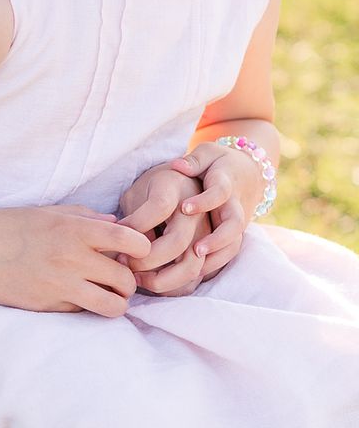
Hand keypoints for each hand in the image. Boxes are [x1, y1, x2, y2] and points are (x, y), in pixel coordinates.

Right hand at [0, 206, 151, 317]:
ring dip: (115, 302)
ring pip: (113, 306)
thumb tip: (119, 225)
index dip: (141, 248)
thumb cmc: (9, 227)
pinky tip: (75, 296)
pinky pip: (85, 312)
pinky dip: (87, 307)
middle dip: (128, 281)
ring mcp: (62, 286)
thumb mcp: (48, 212)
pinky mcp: (51, 307)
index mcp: (74, 229)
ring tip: (106, 294)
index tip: (135, 251)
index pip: (131, 241)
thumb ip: (87, 217)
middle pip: (126, 279)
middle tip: (118, 277)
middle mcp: (72, 258)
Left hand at [117, 163, 205, 296]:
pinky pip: (197, 278)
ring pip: (192, 266)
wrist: (181, 188)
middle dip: (146, 260)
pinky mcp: (211, 252)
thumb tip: (130, 249)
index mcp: (173, 188)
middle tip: (124, 262)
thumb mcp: (136, 194)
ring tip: (136, 277)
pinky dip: (174, 287)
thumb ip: (135, 218)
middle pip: (177, 242)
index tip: (119, 234)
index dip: (139, 223)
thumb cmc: (150, 193)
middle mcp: (197, 210)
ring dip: (161, 280)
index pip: (160, 207)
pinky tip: (151, 282)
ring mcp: (208, 232)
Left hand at [168, 142, 261, 278]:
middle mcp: (235, 205)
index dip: (205, 201)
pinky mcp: (235, 235)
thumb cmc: (219, 162)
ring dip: (215, 257)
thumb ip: (194, 160)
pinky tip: (192, 275)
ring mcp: (238, 222)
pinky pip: (229, 253)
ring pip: (234, 244)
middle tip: (196, 249)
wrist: (249, 173)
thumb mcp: (208, 153)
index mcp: (227, 182)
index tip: (184, 208)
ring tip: (193, 269)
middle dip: (217, 238)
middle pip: (235, 225)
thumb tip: (178, 165)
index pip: (220, 191)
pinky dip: (215, 264)